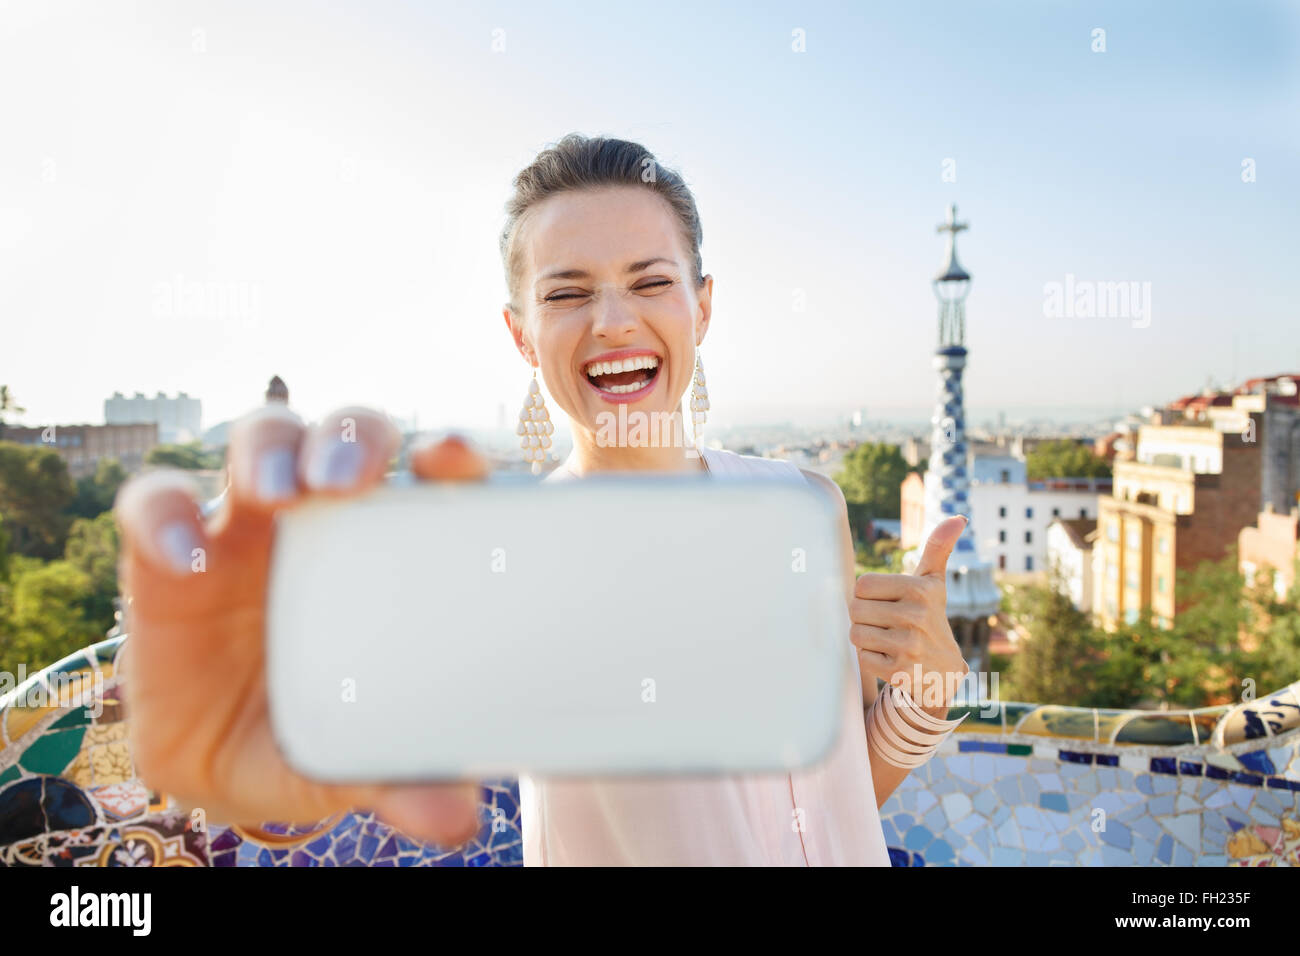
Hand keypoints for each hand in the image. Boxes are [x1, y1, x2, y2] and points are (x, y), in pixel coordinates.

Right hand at [114, 405, 490, 845]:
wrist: (227, 761)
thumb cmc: (314, 733)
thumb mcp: (354, 757)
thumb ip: (403, 776)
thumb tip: (457, 818)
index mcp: (390, 550)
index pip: (425, 476)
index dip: (444, 454)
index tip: (455, 462)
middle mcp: (324, 520)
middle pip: (340, 438)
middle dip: (350, 439)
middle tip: (351, 478)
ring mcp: (245, 525)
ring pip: (259, 441)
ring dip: (270, 448)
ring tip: (279, 488)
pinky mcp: (167, 551)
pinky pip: (155, 504)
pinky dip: (165, 513)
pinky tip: (185, 553)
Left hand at [849, 515, 971, 716]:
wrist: (944, 672)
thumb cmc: (930, 617)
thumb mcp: (934, 583)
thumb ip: (938, 549)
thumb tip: (959, 518)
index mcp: (921, 589)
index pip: (862, 584)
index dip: (867, 595)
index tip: (885, 602)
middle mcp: (917, 616)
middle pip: (855, 609)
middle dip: (864, 617)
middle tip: (886, 624)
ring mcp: (909, 645)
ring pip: (856, 633)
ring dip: (865, 638)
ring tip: (887, 640)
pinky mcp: (900, 671)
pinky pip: (862, 658)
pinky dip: (870, 659)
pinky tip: (890, 658)